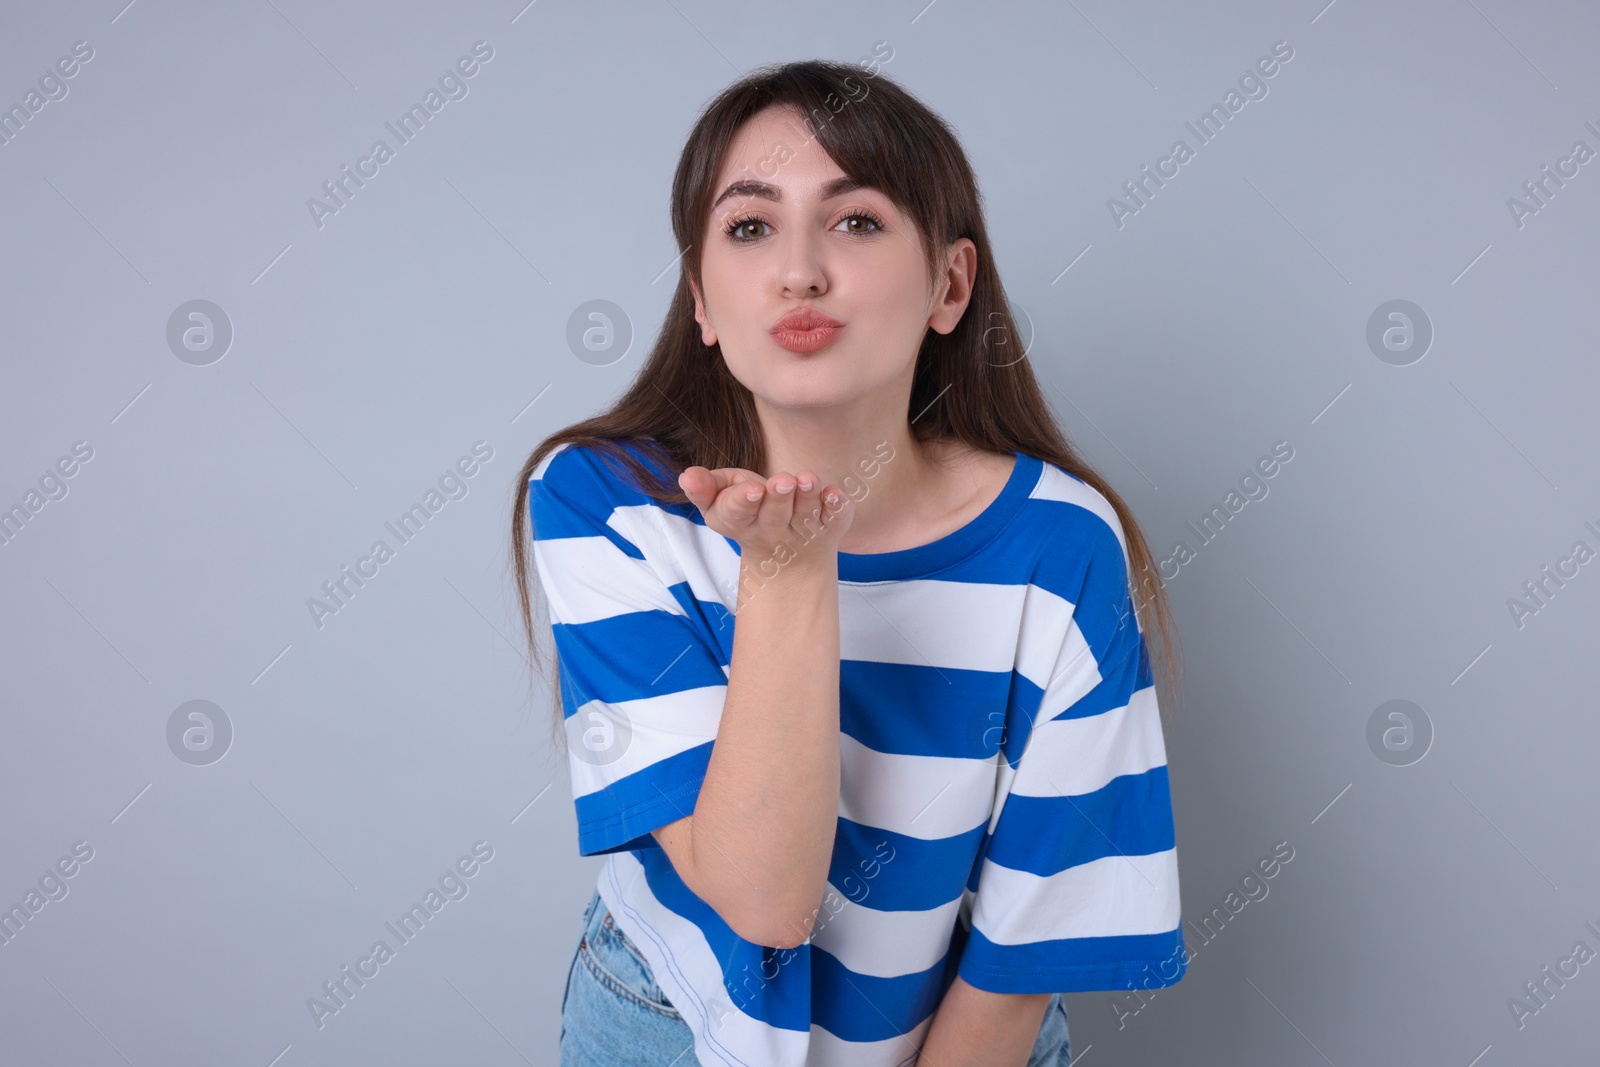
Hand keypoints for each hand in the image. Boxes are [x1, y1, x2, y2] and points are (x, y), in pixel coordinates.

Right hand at [678, 466, 854, 562]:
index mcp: (740, 522)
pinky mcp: (830, 527)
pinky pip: (836, 519)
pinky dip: (838, 507)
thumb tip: (686, 476)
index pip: (737, 513)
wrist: (789, 555)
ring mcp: (803, 531)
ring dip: (808, 498)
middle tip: (783, 481)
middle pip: (774, 515)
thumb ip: (703, 488)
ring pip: (805, 516)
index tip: (753, 489)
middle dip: (778, 498)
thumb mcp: (720, 500)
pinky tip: (836, 493)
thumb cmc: (750, 511)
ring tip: (808, 479)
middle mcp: (772, 530)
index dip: (744, 501)